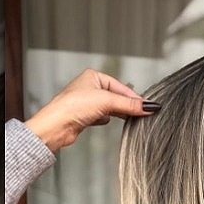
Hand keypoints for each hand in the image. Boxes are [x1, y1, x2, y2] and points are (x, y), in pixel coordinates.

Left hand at [25, 69, 159, 151]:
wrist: (56, 126)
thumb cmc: (72, 106)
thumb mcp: (107, 102)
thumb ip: (129, 104)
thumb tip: (148, 106)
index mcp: (94, 76)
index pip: (121, 86)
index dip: (135, 97)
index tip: (148, 107)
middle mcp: (90, 87)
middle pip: (117, 97)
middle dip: (127, 106)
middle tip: (141, 114)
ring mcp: (87, 102)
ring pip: (110, 107)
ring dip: (117, 113)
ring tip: (128, 118)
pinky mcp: (84, 115)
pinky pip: (102, 116)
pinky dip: (106, 119)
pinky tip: (104, 121)